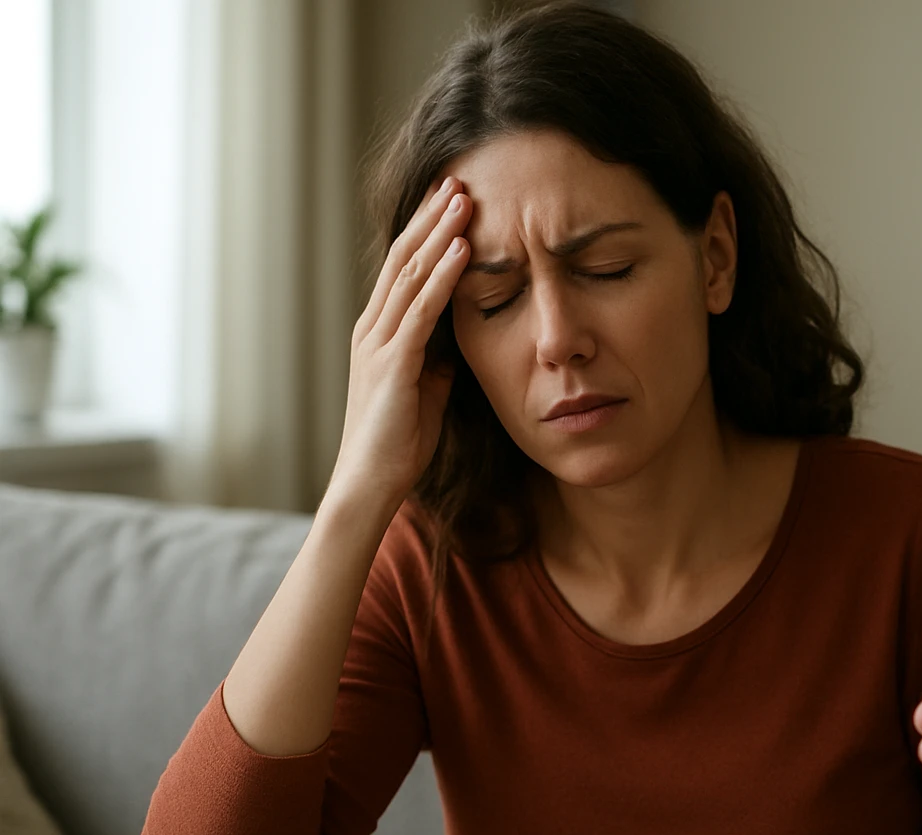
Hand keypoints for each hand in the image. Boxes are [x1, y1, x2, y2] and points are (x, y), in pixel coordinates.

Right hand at [328, 175, 472, 512]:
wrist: (369, 484)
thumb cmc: (398, 443)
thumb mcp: (425, 389)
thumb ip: (436, 357)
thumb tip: (458, 337)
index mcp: (379, 332)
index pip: (403, 268)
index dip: (426, 231)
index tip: (452, 199)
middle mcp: (372, 328)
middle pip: (403, 256)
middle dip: (431, 216)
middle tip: (458, 178)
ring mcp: (379, 343)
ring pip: (411, 273)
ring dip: (440, 233)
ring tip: (465, 197)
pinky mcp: (393, 364)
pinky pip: (422, 309)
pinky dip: (444, 275)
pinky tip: (464, 248)